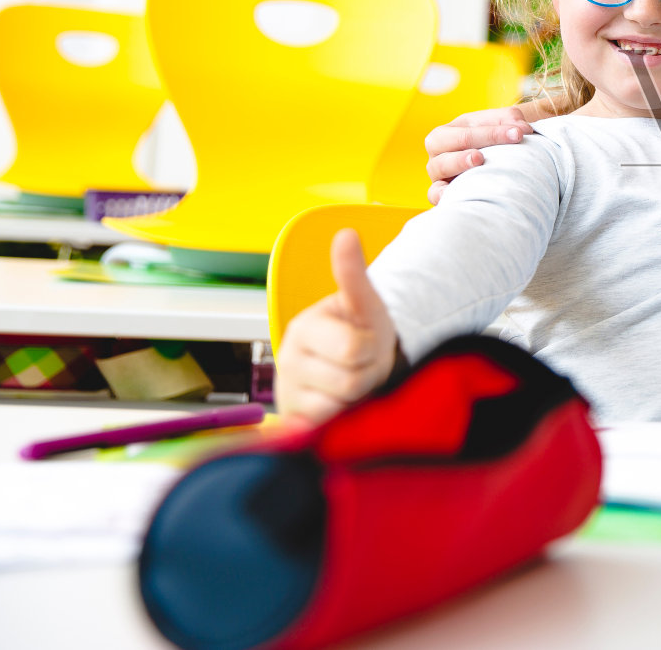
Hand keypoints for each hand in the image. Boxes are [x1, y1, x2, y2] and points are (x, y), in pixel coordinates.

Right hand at [274, 229, 399, 423]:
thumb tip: (346, 234)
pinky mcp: (291, 420)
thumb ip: (353, 274)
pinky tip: (340, 402)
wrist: (349, 370)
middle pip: (352, 379)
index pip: (354, 347)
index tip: (369, 342)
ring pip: (341, 405)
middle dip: (369, 372)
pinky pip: (327, 425)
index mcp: (305, 326)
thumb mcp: (364, 304)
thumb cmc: (360, 334)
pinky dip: (342, 417)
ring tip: (353, 381)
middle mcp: (288, 358)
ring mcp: (287, 391)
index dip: (373, 347)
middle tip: (365, 363)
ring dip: (358, 396)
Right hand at [425, 105, 535, 203]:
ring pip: (440, 164)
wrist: (488, 169)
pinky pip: (434, 192)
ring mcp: (438, 169)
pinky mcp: (439, 191)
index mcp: (454, 128)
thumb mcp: (501, 128)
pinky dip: (441, 193)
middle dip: (483, 137)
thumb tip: (522, 128)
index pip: (473, 124)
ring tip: (479, 159)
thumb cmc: (493, 146)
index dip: (497, 128)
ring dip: (459, 161)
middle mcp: (441, 147)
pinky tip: (453, 192)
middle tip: (508, 140)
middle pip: (456, 139)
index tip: (521, 132)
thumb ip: (511, 120)